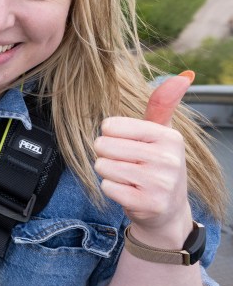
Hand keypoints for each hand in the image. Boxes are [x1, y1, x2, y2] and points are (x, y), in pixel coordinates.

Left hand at [94, 72, 194, 242]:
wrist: (169, 210)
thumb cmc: (158, 165)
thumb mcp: (162, 134)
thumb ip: (162, 105)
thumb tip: (182, 75)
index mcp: (168, 137)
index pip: (111, 126)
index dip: (111, 136)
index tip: (129, 145)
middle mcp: (168, 159)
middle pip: (102, 146)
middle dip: (107, 155)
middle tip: (128, 163)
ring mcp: (159, 183)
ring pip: (102, 166)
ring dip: (110, 173)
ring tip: (129, 178)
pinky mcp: (147, 204)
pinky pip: (107, 187)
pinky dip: (112, 190)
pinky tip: (130, 192)